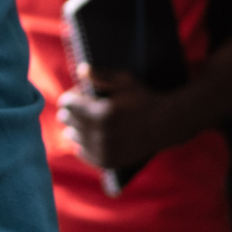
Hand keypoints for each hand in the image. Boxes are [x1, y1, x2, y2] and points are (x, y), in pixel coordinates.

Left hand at [57, 67, 183, 169]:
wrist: (164, 125)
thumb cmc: (144, 99)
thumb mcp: (125, 81)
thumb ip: (101, 75)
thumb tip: (81, 70)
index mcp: (101, 114)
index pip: (67, 104)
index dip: (72, 96)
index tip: (79, 94)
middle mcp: (99, 134)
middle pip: (67, 120)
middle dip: (72, 110)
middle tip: (84, 106)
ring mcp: (102, 150)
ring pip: (71, 136)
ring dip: (76, 127)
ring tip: (89, 120)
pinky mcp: (106, 161)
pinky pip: (81, 152)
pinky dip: (82, 143)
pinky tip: (90, 135)